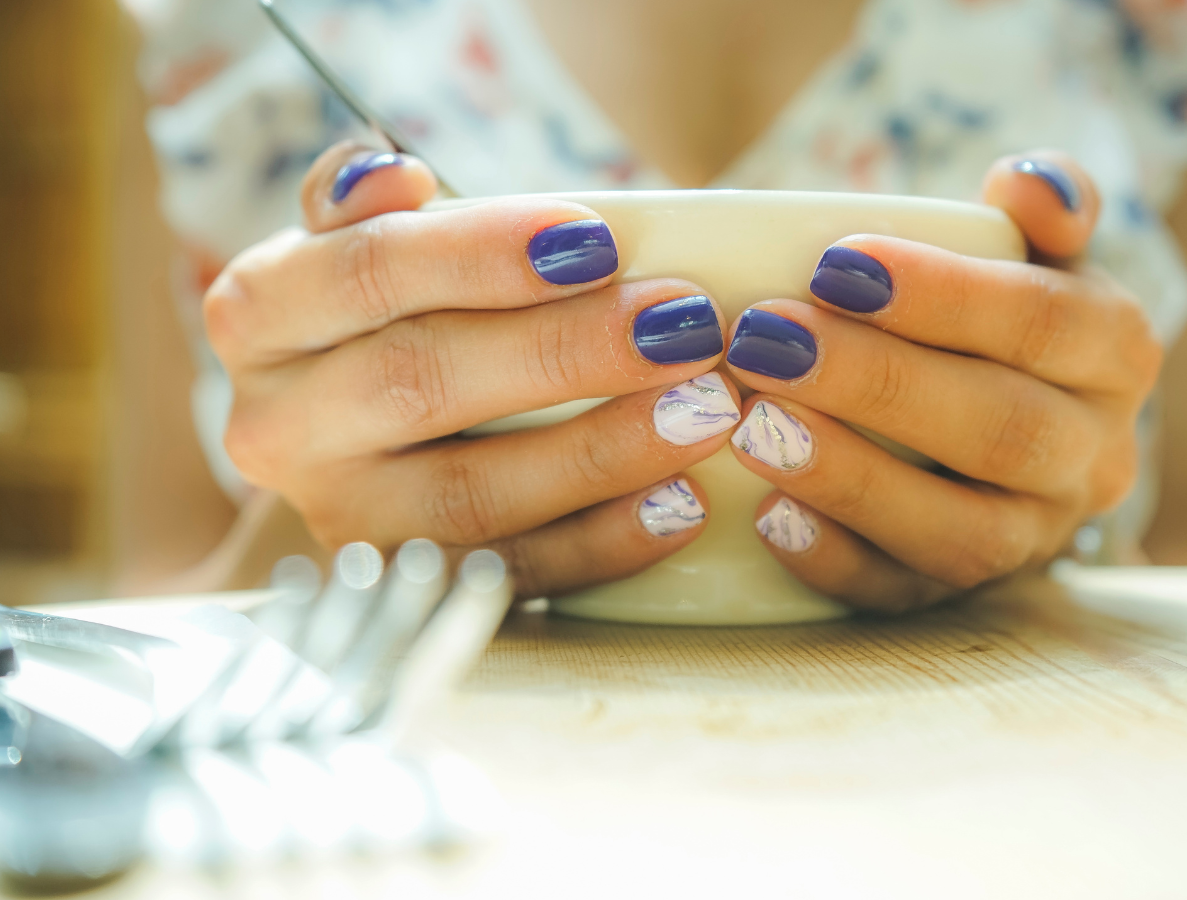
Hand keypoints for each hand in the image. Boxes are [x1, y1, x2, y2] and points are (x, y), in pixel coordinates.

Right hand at [205, 143, 743, 595]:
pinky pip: (508, 574)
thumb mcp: (359, 247)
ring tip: (705, 409)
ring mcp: (338, 520)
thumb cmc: (387, 319)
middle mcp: (274, 427)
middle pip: (422, 382)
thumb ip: (370, 210)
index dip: (484, 254)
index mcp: (259, 315)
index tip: (599, 241)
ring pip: (470, 495)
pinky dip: (602, 543)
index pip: (368, 271)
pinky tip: (680, 504)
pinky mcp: (405, 585)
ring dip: (602, 451)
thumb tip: (390, 173)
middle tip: (684, 324)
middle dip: (566, 351)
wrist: (353, 444)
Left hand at [725, 151, 1162, 610]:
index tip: (835, 264)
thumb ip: (1041, 213)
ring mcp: (1027, 539)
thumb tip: (1027, 181)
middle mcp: (1089, 460)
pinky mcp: (957, 595)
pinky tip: (767, 515)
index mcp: (1111, 357)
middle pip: (999, 429)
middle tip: (763, 339)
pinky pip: (904, 596)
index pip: (1042, 323)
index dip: (942, 295)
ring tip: (753, 426)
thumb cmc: (993, 325)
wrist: (997, 428)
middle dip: (875, 383)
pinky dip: (834, 561)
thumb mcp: (1033, 259)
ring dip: (851, 480)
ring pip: (960, 532)